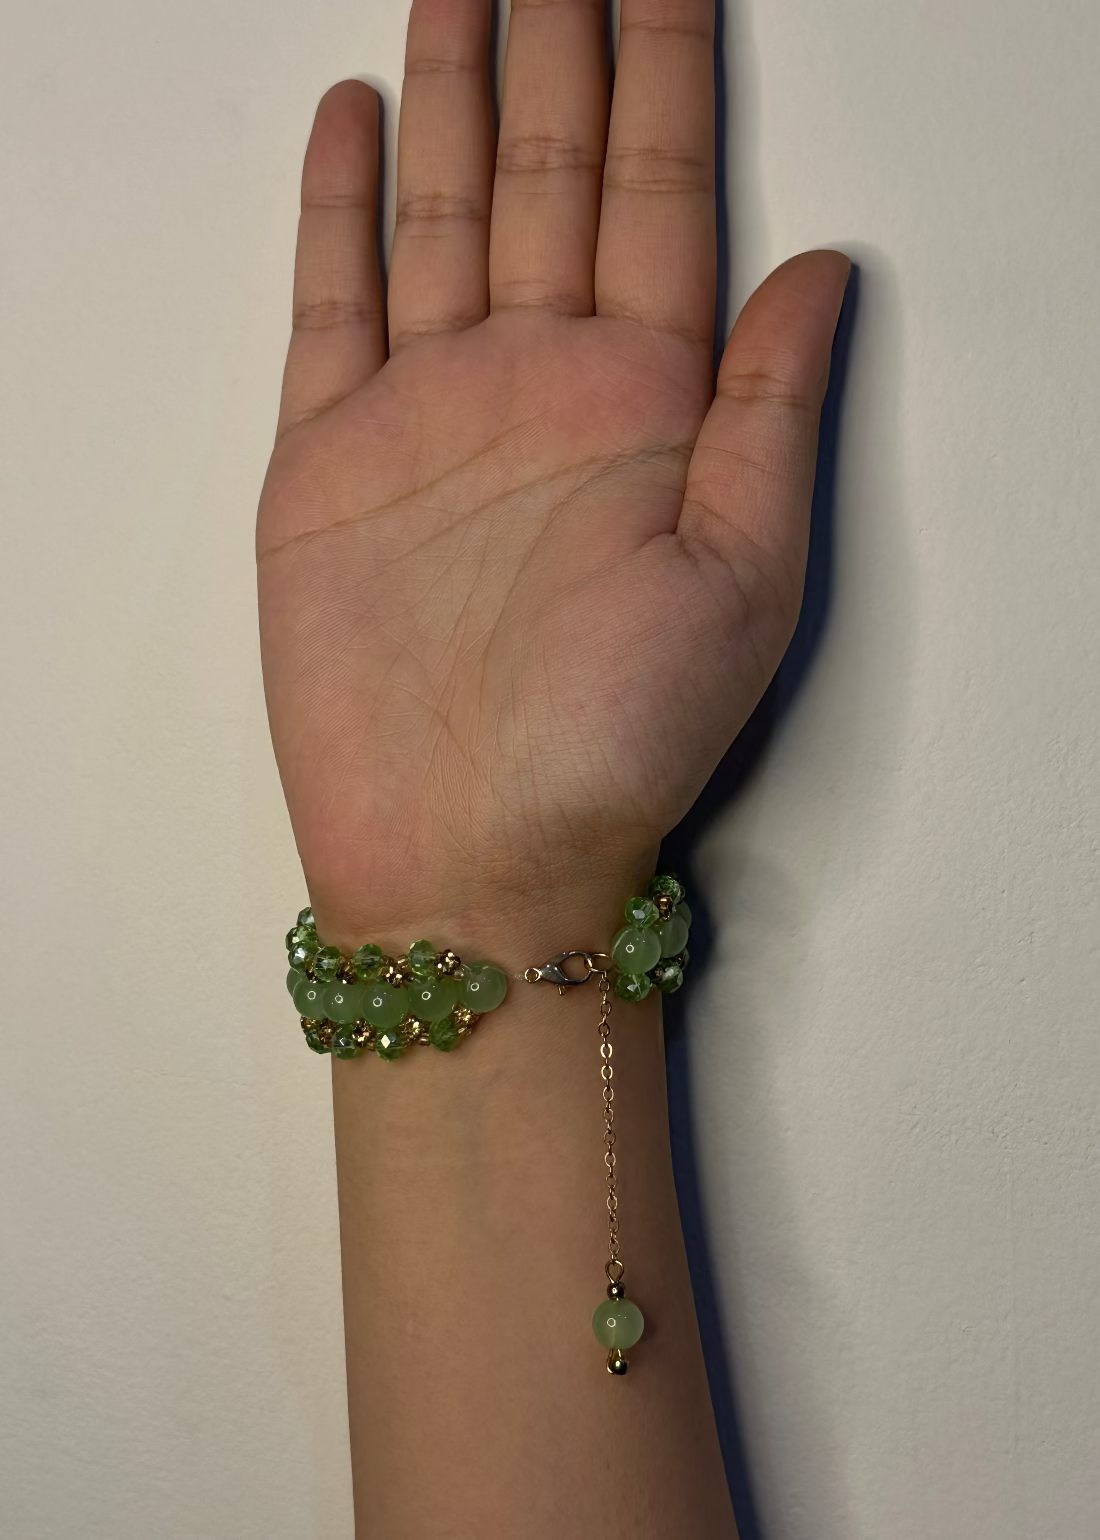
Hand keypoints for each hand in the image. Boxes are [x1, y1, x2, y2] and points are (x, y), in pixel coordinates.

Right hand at [257, 0, 848, 946]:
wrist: (472, 856)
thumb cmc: (614, 748)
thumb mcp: (739, 578)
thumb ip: (770, 412)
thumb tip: (822, 267)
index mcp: (649, 405)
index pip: (662, 189)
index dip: (667, 67)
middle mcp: (542, 387)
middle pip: (551, 168)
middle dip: (556, 40)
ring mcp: (432, 413)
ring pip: (445, 209)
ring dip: (454, 89)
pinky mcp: (333, 458)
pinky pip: (336, 301)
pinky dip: (345, 209)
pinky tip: (361, 121)